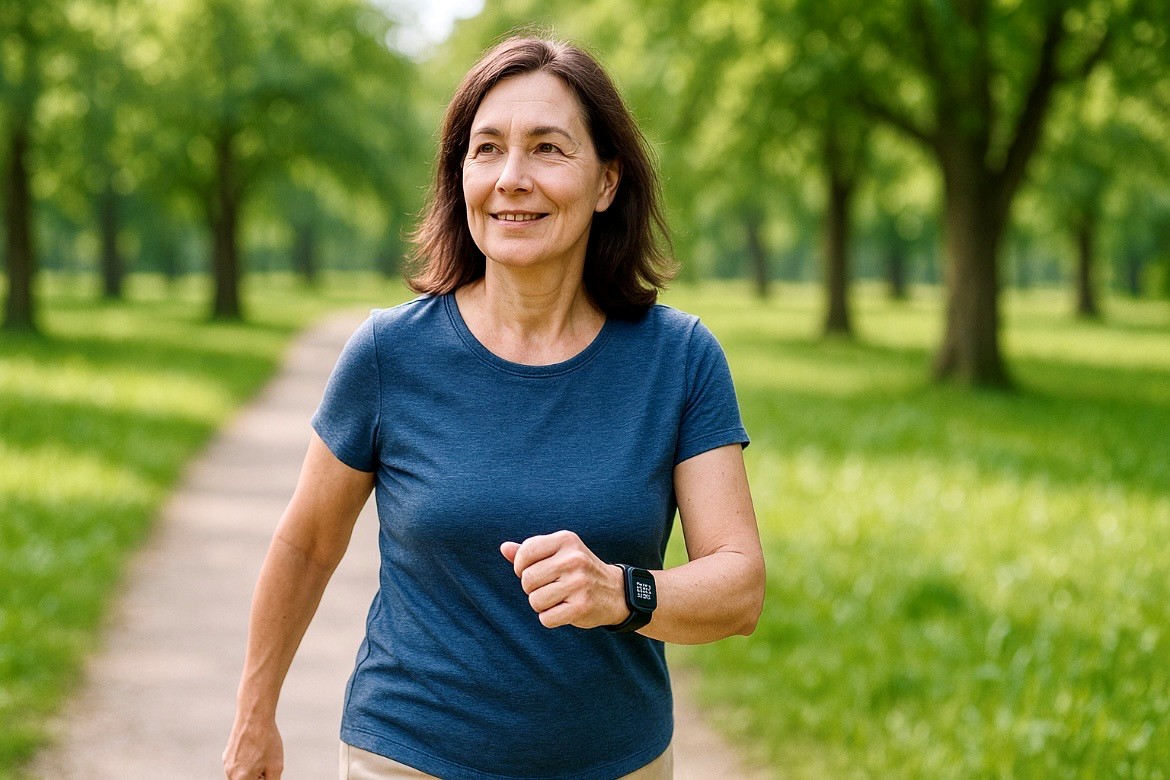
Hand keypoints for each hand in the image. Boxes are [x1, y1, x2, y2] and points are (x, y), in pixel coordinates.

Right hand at [223, 715, 282, 778]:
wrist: (254, 716)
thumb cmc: (266, 741)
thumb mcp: (276, 767)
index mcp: (241, 779)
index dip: (262, 779)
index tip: (265, 773)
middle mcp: (229, 774)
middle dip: (257, 778)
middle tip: (267, 765)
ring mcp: (226, 764)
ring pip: (241, 776)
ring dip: (252, 772)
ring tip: (263, 756)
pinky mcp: (226, 755)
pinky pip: (238, 766)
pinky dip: (247, 764)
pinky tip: (256, 750)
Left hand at [500, 531, 628, 628]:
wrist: (616, 592)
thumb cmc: (578, 571)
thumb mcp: (559, 553)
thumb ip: (530, 552)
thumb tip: (504, 548)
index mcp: (566, 540)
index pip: (526, 552)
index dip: (521, 566)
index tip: (533, 571)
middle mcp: (574, 559)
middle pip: (527, 579)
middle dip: (531, 588)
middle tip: (549, 587)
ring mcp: (579, 583)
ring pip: (535, 600)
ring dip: (541, 605)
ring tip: (558, 598)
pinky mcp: (582, 606)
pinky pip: (546, 618)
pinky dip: (550, 618)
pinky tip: (564, 610)